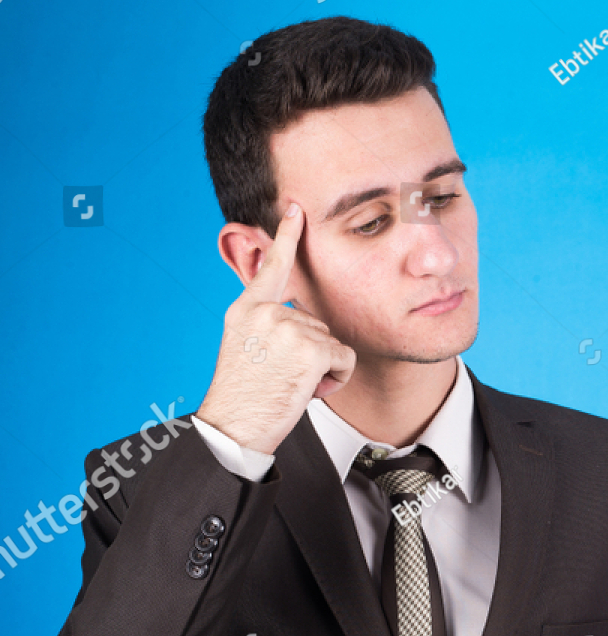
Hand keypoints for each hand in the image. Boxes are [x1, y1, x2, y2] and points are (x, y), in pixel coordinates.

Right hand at [197, 203, 355, 454]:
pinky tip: (308, 390)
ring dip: (322, 369)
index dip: (285, 236)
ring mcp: (288, 328)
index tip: (295, 208)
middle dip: (312, 354)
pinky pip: (345, 358)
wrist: (234, 427)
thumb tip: (293, 312)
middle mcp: (265, 312)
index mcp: (245, 310)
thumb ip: (265, 324)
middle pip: (316, 322)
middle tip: (283, 377)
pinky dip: (336, 379)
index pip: (271, 266)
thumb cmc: (243, 397)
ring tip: (291, 385)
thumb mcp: (245, 348)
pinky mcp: (311, 348)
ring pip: (332, 342)